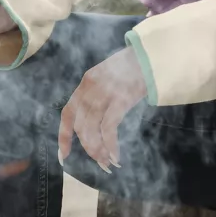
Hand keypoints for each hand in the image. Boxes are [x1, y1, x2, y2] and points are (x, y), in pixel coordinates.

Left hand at [58, 47, 148, 172]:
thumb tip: (96, 123)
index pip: (68, 114)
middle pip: (81, 126)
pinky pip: (109, 128)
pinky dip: (110, 145)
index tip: (64, 156)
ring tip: (108, 163)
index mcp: (86, 83)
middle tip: (101, 163)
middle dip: (89, 149)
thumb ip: (98, 94)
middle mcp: (90, 88)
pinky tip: (116, 156)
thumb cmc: (134, 67)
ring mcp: (105, 93)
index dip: (64, 137)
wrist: (151, 54)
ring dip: (99, 150)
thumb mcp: (108, 76)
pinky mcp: (121, 98)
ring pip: (92, 130)